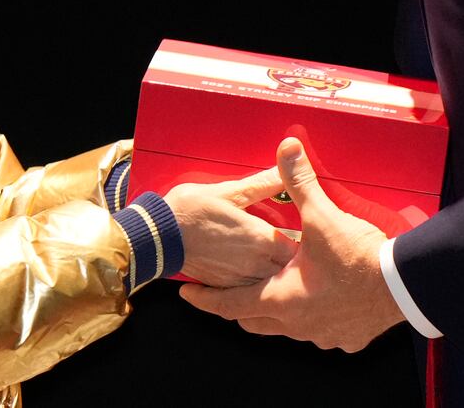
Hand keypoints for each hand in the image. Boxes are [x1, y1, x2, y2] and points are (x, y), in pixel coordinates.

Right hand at [164, 167, 296, 286]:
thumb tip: (283, 170)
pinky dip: (255, 285)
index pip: (298, 248)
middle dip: (293, 261)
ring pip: (270, 284)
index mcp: (261, 238)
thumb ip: (260, 184)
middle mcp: (255, 264)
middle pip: (288, 269)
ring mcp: (240, 280)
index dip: (304, 243)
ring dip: (275, 275)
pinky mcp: (225, 288)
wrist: (157, 237)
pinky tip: (252, 274)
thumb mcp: (227, 192)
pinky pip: (249, 292)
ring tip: (278, 266)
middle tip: (296, 252)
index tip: (306, 236)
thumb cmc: (189, 211)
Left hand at [180, 138, 405, 351]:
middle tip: (230, 289)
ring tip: (276, 288)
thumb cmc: (357, 256)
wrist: (403, 287)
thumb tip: (286, 146)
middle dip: (239, 306)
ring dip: (278, 310)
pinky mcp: (346, 340)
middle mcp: (296, 325)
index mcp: (279, 299)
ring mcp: (322, 337)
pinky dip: (313, 317)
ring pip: (287, 329)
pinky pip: (320, 332)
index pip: (229, 305)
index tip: (187, 294)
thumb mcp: (321, 216)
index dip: (206, 299)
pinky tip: (319, 298)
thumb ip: (298, 182)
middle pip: (254, 322)